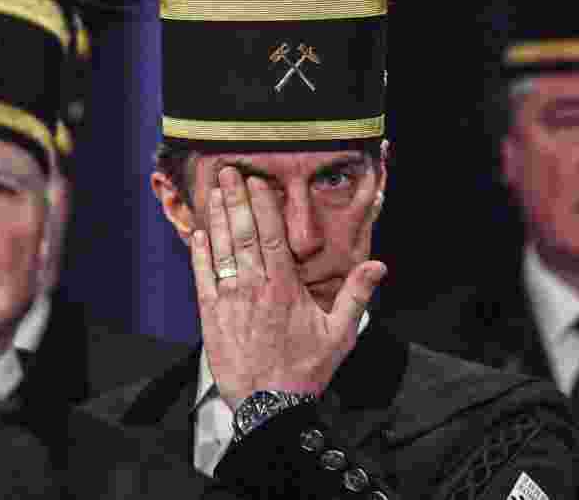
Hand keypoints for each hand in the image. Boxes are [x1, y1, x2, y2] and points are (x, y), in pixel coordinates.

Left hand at [190, 167, 386, 410]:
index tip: (258, 181)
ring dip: (217, 218)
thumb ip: (357, 295)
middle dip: (236, 199)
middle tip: (229, 171)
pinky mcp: (211, 317)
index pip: (273, 236)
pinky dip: (200, 254)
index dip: (264, 205)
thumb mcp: (340, 334)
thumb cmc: (306, 370)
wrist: (270, 407)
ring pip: (222, 250)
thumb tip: (379, 266)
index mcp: (285, 288)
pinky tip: (198, 233)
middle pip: (244, 234)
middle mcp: (255, 288)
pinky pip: (203, 278)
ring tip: (213, 189)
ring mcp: (230, 301)